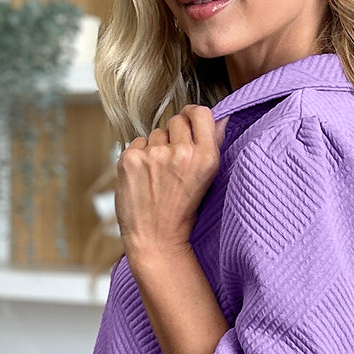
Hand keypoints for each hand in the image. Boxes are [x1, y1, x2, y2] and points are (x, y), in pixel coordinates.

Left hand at [115, 105, 228, 261]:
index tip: (188, 124)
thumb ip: (212, 145)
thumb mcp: (207, 180)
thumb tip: (222, 118)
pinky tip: (143, 178)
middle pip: (176, 121)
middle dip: (173, 137)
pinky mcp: (131, 159)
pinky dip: (138, 157)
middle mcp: (182, 153)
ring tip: (157, 176)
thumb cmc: (182, 213)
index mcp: (206, 157)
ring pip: (155, 133)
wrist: (156, 241)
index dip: (192, 116)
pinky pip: (136, 143)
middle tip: (171, 164)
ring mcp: (155, 155)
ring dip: (155, 148)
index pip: (201, 113)